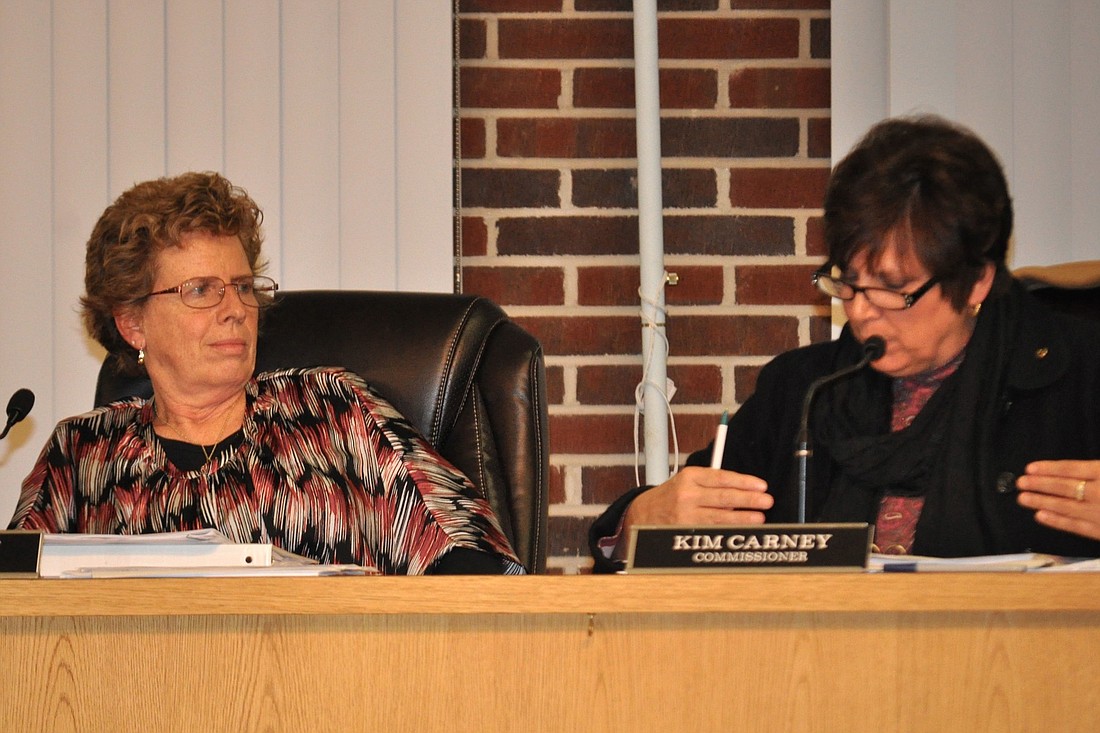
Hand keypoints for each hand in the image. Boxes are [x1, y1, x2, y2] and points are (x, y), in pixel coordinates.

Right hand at [625, 465, 771, 527]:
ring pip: (720, 517)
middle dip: (748, 500)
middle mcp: (687, 494)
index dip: (744, 482)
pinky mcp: (686, 530)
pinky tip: (740, 529)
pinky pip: (712, 530)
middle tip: (766, 501)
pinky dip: (728, 529)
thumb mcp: (687, 481)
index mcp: (690, 476)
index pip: (722, 478)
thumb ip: (712, 483)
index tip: (761, 486)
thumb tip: (743, 490)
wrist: (644, 513)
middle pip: (724, 497)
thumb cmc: (672, 495)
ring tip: (759, 517)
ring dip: (742, 518)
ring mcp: (686, 514)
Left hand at [1016, 459, 1099, 540]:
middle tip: (1021, 483)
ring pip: (1065, 506)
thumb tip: (1070, 470)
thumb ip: (1094, 470)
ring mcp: (1098, 513)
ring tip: (1023, 498)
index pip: (1070, 469)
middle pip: (1063, 487)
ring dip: (1041, 502)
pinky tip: (1040, 516)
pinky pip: (1075, 526)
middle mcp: (1099, 493)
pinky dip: (1056, 521)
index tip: (1030, 469)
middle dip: (1039, 485)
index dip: (1048, 469)